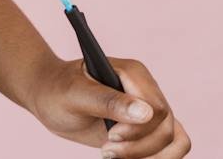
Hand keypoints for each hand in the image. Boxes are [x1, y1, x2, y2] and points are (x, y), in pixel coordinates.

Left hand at [24, 54, 190, 156]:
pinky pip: (172, 145)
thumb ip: (108, 101)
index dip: (138, 130)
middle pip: (166, 128)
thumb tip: (145, 113)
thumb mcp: (75, 94)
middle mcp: (146, 89)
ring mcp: (150, 108)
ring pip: (173, 139)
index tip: (111, 136)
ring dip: (148, 155)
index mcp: (133, 73)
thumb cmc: (58, 90)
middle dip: (139, 146)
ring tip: (113, 154)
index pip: (156, 108)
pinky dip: (157, 157)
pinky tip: (129, 158)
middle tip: (106, 148)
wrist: (50, 98)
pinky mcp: (147, 126)